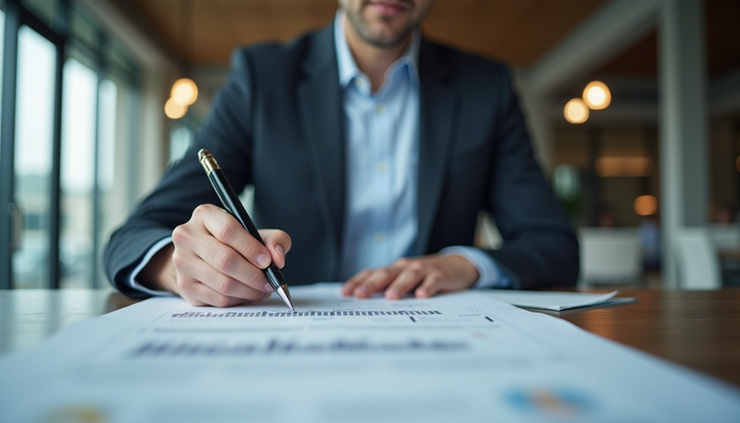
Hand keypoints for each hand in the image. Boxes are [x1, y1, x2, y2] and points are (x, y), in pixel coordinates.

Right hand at [139, 204, 290, 306]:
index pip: (228, 230)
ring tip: (262, 289)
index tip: (267, 261)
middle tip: (269, 282)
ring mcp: (182, 262)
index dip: (251, 248)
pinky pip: (218, 299)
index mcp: (205, 215)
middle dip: (254, 275)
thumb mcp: (253, 232)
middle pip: (225, 260)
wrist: (199, 255)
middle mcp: (187, 236)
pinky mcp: (185, 286)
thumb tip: (277, 258)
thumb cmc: (230, 242)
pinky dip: (238, 300)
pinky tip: (247, 294)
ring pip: (223, 283)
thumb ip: (274, 239)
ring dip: (249, 291)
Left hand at [341, 254, 479, 299]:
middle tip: (361, 295)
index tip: (345, 293)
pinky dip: (427, 287)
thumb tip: (362, 300)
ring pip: (409, 276)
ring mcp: (423, 270)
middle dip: (372, 284)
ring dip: (399, 285)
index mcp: (394, 270)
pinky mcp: (440, 276)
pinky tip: (422, 295)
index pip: (372, 273)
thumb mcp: (404, 279)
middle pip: (387, 274)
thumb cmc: (424, 275)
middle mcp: (405, 268)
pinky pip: (433, 281)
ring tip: (390, 296)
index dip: (358, 281)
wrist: (456, 265)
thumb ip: (387, 287)